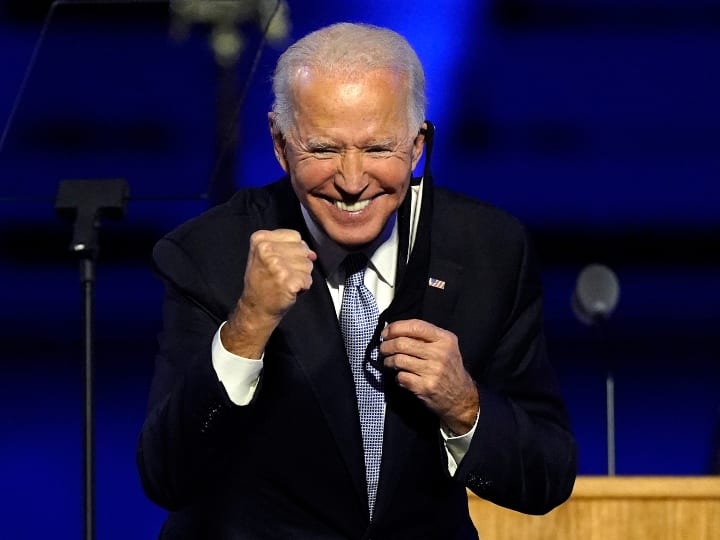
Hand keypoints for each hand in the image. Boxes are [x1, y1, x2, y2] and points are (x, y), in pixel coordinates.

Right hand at [222, 229, 316, 357]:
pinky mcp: (287, 280)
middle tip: (282, 274)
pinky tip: (289, 290)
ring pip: (308, 264)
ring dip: (302, 275)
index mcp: (260, 239)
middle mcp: (267, 249)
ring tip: (285, 281)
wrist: (256, 307)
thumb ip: (289, 247)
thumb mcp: (266, 256)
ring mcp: (277, 265)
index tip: (281, 261)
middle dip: (299, 263)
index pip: (295, 235)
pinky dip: (303, 286)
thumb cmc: (262, 281)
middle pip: (303, 249)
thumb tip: (312, 253)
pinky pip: (308, 279)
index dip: (294, 250)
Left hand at [380, 319, 478, 434]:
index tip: (386, 332)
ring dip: (388, 361)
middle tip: (383, 349)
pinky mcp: (425, 387)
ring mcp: (433, 371)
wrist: (461, 397)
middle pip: (402, 343)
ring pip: (398, 359)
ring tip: (389, 363)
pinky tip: (401, 377)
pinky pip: (401, 376)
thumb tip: (393, 329)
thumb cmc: (448, 368)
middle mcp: (440, 353)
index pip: (415, 326)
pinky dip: (397, 377)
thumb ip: (424, 336)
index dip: (396, 327)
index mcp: (445, 339)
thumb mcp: (445, 347)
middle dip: (386, 345)